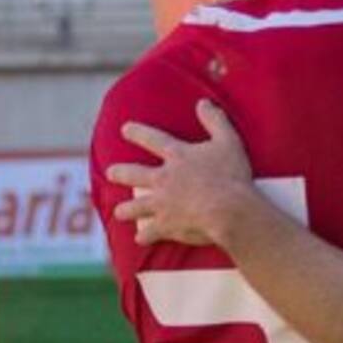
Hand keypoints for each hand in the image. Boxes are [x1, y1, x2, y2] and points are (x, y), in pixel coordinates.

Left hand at [108, 98, 254, 246]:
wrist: (229, 210)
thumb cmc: (231, 176)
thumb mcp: (228, 141)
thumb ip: (215, 120)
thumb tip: (203, 102)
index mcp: (177, 157)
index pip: (152, 140)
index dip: (137, 133)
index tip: (124, 129)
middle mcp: (163, 179)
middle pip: (134, 174)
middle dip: (120, 173)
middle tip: (111, 172)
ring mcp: (161, 204)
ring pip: (135, 207)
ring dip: (126, 210)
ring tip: (118, 212)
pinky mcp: (165, 225)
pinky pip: (150, 232)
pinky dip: (145, 237)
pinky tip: (140, 239)